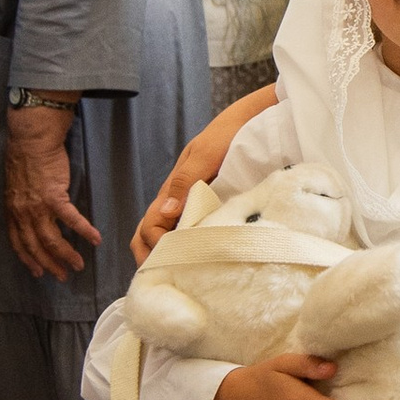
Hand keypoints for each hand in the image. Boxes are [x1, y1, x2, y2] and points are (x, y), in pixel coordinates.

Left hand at [4, 111, 99, 277]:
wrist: (31, 141)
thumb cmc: (25, 159)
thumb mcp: (15, 188)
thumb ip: (21, 205)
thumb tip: (31, 216)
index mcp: (12, 211)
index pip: (18, 243)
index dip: (28, 260)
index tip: (38, 272)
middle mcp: (22, 213)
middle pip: (35, 246)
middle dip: (49, 264)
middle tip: (62, 276)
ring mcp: (38, 206)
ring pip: (51, 239)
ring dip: (66, 255)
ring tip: (78, 265)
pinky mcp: (55, 197)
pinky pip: (71, 219)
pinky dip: (84, 231)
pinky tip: (95, 239)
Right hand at [133, 88, 277, 262]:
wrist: (251, 119)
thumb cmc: (228, 134)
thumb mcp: (205, 154)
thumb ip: (185, 181)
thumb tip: (166, 212)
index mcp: (172, 189)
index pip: (150, 225)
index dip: (156, 245)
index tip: (174, 258)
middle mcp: (177, 200)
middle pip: (149, 234)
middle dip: (150, 257)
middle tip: (164, 280)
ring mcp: (191, 205)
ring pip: (167, 236)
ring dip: (167, 256)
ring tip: (178, 278)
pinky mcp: (209, 208)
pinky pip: (190, 232)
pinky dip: (187, 249)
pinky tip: (200, 263)